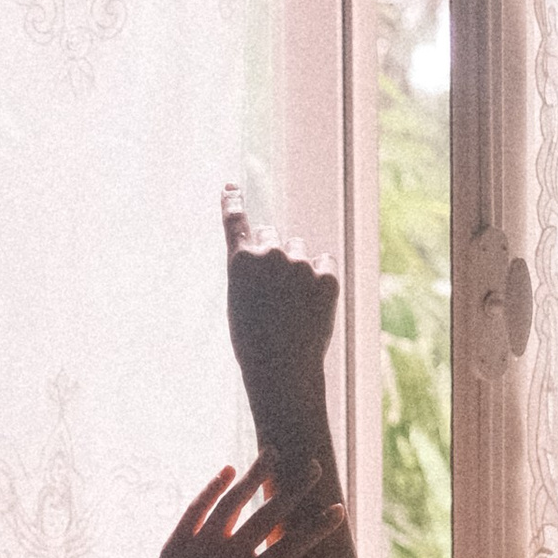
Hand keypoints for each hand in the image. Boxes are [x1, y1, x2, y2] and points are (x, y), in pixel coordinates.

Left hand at [126, 462, 340, 557]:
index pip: (292, 546)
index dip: (318, 527)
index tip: (338, 509)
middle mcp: (225, 557)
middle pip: (266, 514)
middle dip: (293, 488)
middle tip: (313, 465)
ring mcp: (199, 545)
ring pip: (231, 501)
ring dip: (253, 475)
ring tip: (271, 452)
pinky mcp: (178, 540)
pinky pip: (198, 507)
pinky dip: (214, 487)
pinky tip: (229, 470)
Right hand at [221, 194, 337, 418]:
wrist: (282, 370)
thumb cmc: (254, 343)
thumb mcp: (241, 302)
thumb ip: (253, 272)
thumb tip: (276, 251)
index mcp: (240, 261)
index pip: (235, 222)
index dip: (232, 202)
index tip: (230, 187)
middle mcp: (269, 254)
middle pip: (272, 237)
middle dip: (273, 253)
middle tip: (274, 289)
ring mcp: (300, 263)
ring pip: (299, 251)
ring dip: (298, 268)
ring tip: (293, 306)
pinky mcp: (327, 275)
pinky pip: (324, 264)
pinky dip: (320, 279)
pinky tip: (312, 306)